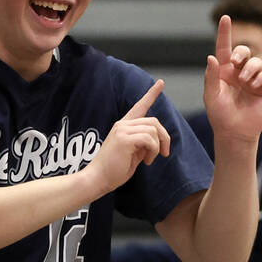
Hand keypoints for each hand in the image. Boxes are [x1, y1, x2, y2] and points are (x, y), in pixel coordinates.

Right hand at [87, 79, 169, 194]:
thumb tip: (156, 141)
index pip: (139, 106)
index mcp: (123, 126)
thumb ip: (142, 143)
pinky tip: (146, 161)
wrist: (97, 179)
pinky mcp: (124, 138)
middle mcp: (122, 124)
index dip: (151, 94)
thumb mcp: (132, 153)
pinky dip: (153, 151)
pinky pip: (150, 139)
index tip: (160, 83)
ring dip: (157, 147)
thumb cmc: (114, 170)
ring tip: (148, 160)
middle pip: (154, 121)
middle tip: (164, 153)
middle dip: (164, 137)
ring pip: (153, 130)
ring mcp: (122, 130)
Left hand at [204, 15, 261, 146]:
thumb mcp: (211, 95)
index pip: (223, 48)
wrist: (235, 133)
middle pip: (243, 51)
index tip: (225, 18)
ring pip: (256, 62)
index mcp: (223, 72)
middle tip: (235, 62)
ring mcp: (252, 80)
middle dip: (240, 52)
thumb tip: (211, 57)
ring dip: (250, 67)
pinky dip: (260, 77)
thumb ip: (211, 76)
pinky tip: (253, 85)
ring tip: (244, 80)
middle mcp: (238, 73)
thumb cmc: (219, 115)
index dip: (224, 33)